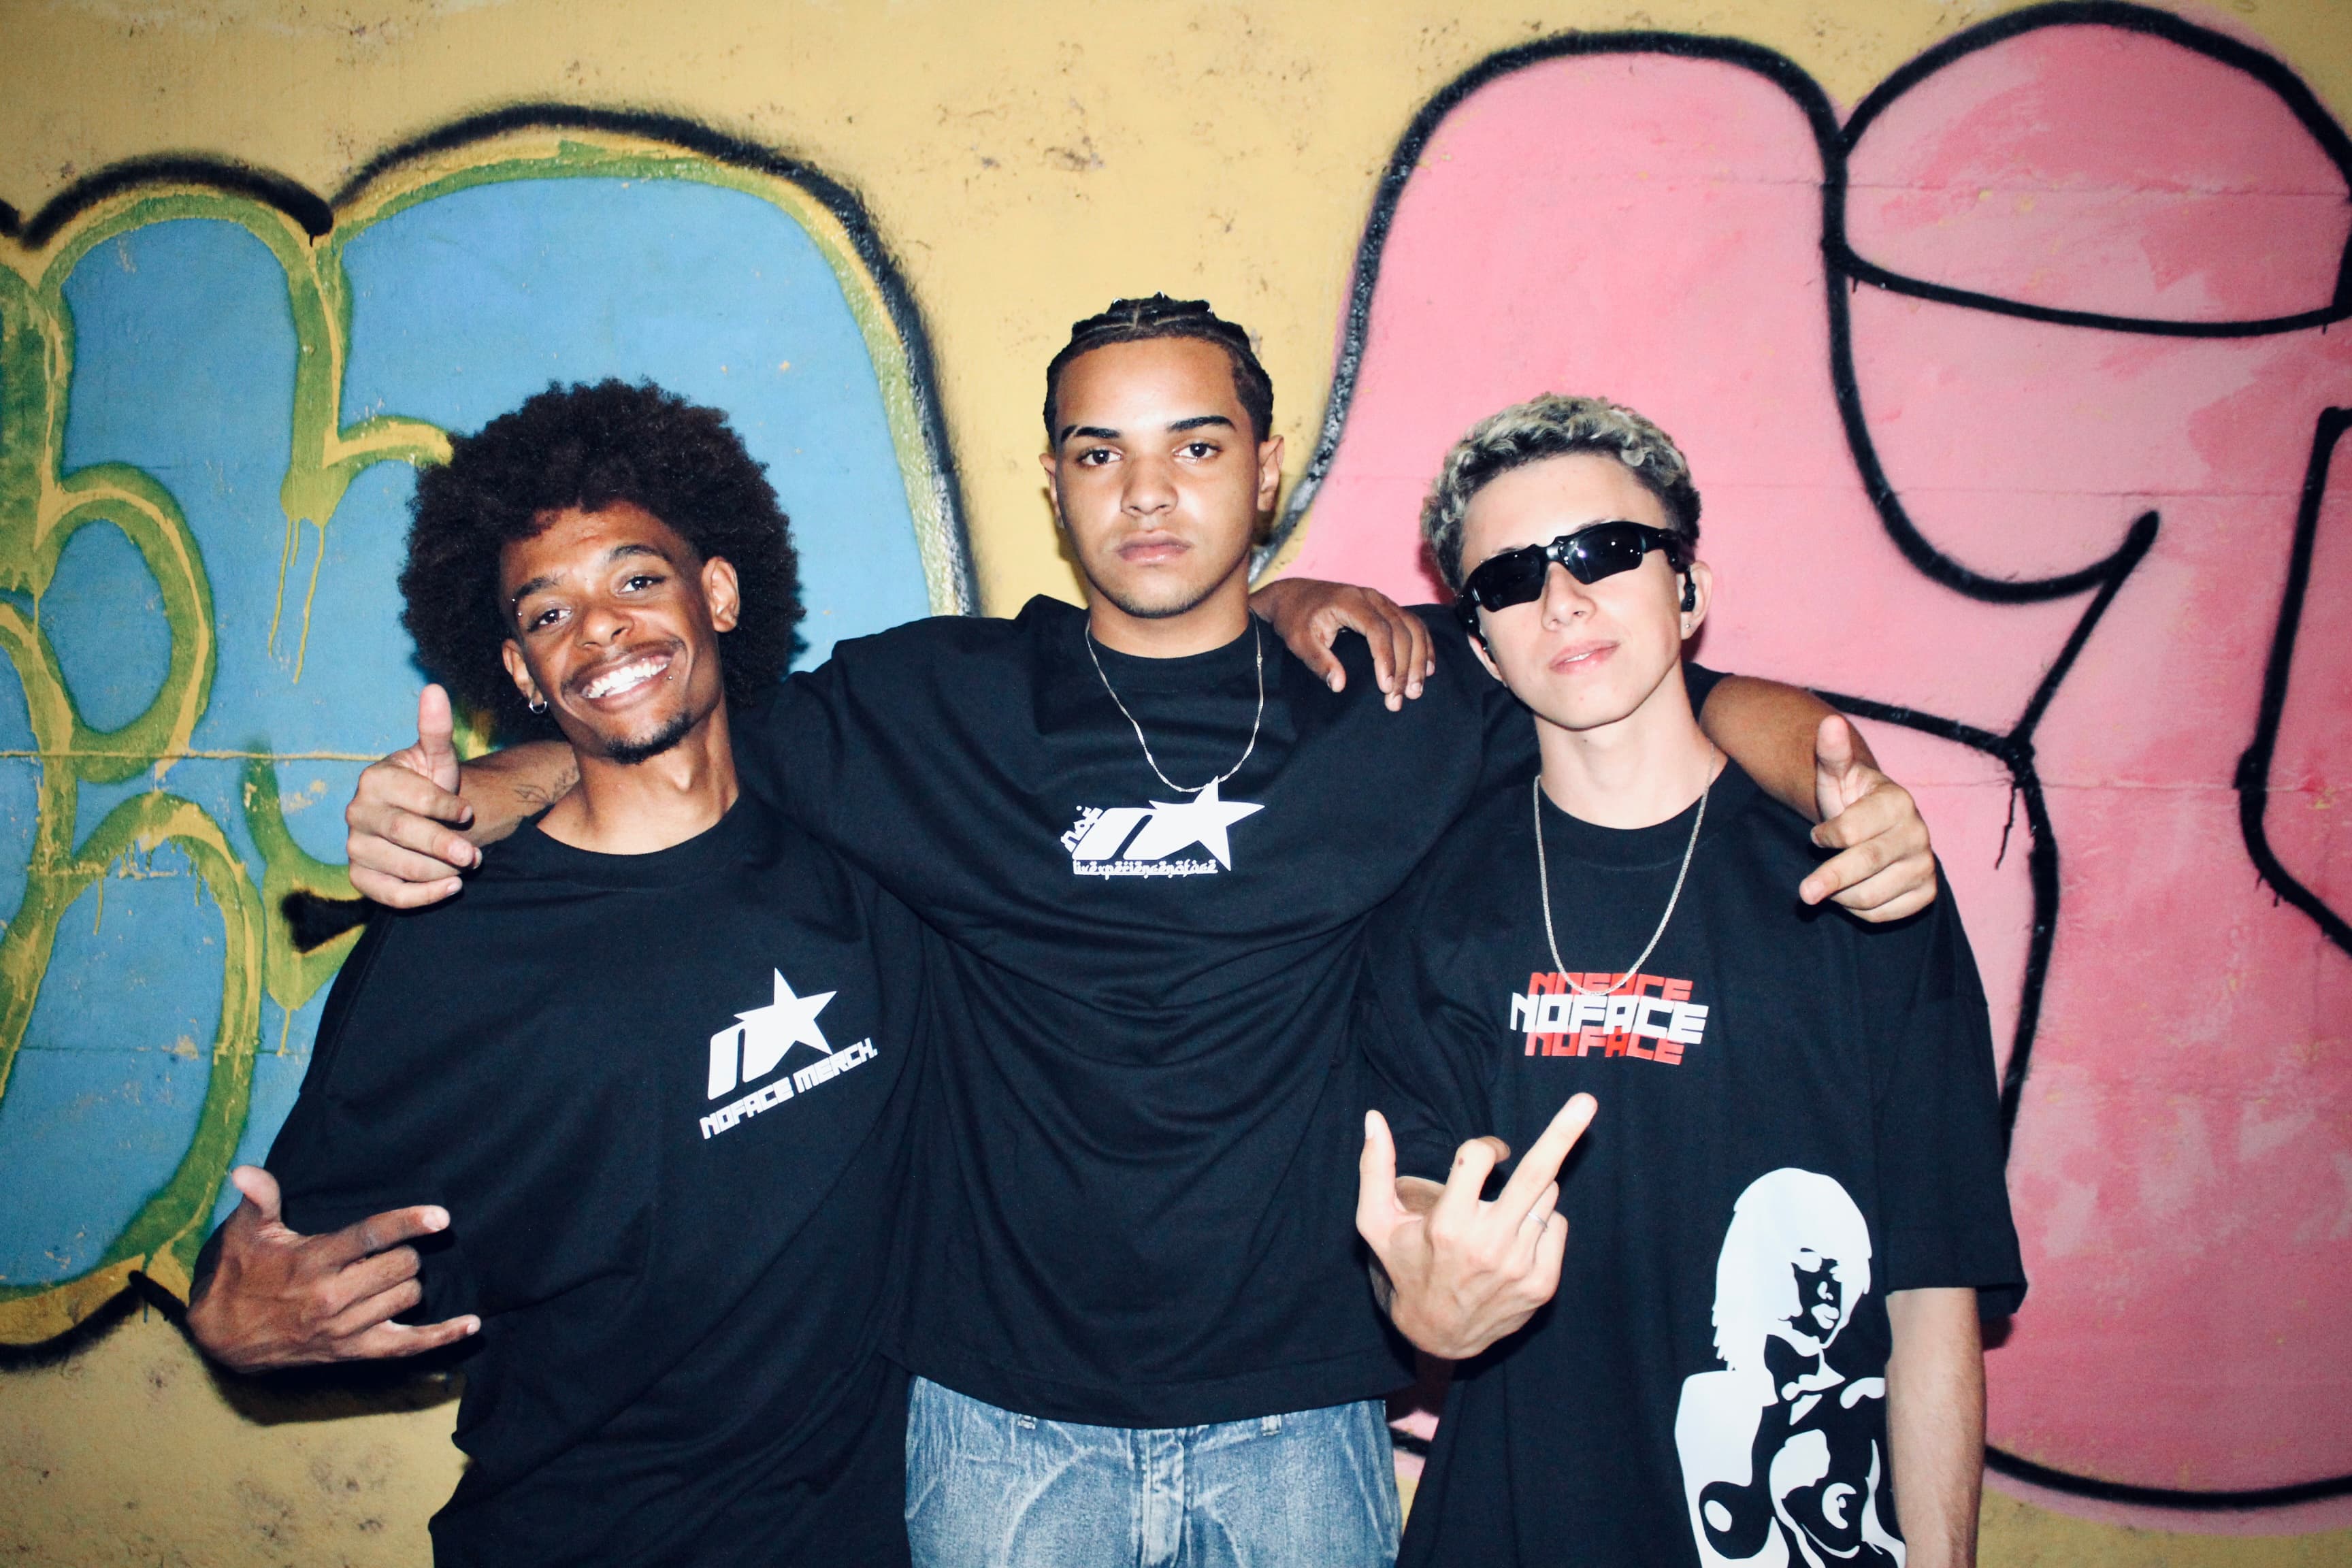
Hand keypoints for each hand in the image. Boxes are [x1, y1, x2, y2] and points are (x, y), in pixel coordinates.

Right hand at [185, 1167, 477, 1372]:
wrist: (222, 1337)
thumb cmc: (241, 1274)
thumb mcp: (245, 1233)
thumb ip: (259, 1199)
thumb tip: (246, 1170)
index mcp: (313, 1262)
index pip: (369, 1237)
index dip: (407, 1224)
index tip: (440, 1216)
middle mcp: (332, 1297)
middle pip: (401, 1267)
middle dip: (406, 1251)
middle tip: (388, 1249)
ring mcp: (345, 1329)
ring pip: (407, 1297)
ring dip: (407, 1281)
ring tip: (386, 1274)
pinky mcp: (353, 1351)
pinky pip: (407, 1346)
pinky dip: (441, 1337)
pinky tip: (469, 1323)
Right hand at [346, 684, 476, 908]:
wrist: (423, 818)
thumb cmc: (432, 785)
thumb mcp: (438, 759)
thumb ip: (436, 730)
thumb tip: (434, 689)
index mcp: (374, 779)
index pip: (413, 798)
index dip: (444, 807)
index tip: (468, 812)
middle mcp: (356, 812)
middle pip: (402, 833)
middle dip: (443, 846)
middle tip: (475, 856)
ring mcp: (355, 846)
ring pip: (396, 866)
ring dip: (437, 871)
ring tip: (464, 866)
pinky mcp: (360, 876)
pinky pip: (387, 893)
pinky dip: (421, 896)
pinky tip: (450, 887)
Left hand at [1250, 577, 1432, 710]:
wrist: (1293, 595)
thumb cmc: (1294, 619)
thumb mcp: (1298, 641)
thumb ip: (1318, 661)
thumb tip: (1339, 686)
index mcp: (1349, 601)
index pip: (1378, 629)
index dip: (1386, 659)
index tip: (1386, 687)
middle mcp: (1371, 597)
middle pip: (1401, 630)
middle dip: (1405, 666)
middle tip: (1401, 698)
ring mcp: (1381, 600)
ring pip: (1413, 626)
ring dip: (1419, 659)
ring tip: (1416, 690)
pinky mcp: (1386, 607)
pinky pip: (1413, 623)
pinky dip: (1423, 646)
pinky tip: (1427, 669)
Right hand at [1356, 1094, 1595, 1358]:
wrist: (1439, 1334)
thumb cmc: (1407, 1267)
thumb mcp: (1376, 1223)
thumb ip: (1375, 1168)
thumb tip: (1374, 1118)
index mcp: (1447, 1226)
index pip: (1480, 1156)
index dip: (1487, 1145)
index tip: (1488, 1152)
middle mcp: (1488, 1246)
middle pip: (1536, 1175)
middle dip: (1563, 1133)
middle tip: (1587, 1101)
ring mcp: (1520, 1266)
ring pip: (1546, 1197)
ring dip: (1533, 1189)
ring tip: (1507, 1211)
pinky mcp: (1543, 1284)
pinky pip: (1556, 1225)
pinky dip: (1541, 1221)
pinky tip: (1518, 1238)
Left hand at [1802, 715, 1938, 922]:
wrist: (1875, 825)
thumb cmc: (1849, 800)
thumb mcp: (1835, 776)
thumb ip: (1830, 753)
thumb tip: (1829, 723)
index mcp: (1897, 801)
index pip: (1853, 831)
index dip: (1826, 837)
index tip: (1815, 837)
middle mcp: (1919, 833)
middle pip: (1866, 864)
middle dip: (1828, 880)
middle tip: (1803, 894)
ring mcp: (1925, 864)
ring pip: (1873, 895)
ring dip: (1841, 895)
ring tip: (1831, 882)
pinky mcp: (1926, 892)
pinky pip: (1886, 914)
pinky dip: (1861, 911)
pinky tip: (1854, 892)